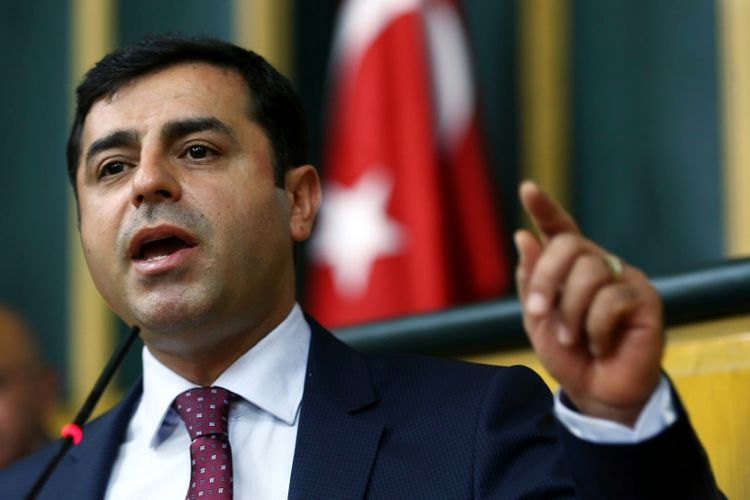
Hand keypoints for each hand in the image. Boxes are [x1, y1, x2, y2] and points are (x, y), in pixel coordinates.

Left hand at [514, 181, 662, 425]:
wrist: (596, 393)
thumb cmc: (568, 354)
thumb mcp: (537, 319)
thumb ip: (530, 280)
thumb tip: (524, 236)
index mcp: (571, 267)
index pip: (560, 229)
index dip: (545, 208)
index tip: (527, 188)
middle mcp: (599, 265)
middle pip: (570, 244)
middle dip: (546, 278)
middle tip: (537, 311)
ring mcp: (624, 278)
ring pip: (589, 272)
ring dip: (570, 312)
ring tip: (573, 338)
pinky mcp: (646, 299)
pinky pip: (611, 300)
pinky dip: (595, 329)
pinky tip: (601, 345)